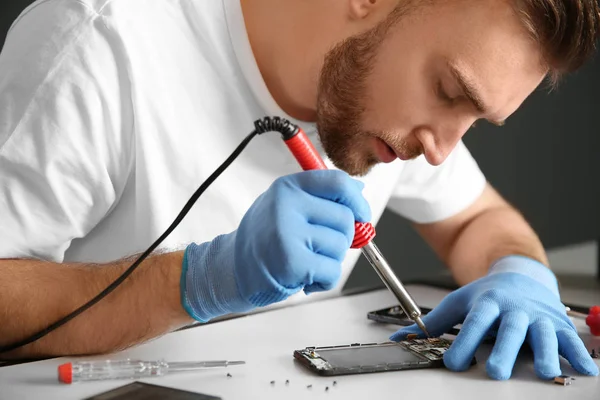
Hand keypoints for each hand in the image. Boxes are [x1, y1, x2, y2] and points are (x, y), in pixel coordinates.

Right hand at [180, 170, 370, 321]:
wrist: (230, 270)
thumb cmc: (262, 240)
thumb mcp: (286, 207)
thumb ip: (319, 197)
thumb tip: (357, 190)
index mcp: (288, 187)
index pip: (337, 182)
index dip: (357, 199)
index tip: (361, 214)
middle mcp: (286, 205)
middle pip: (344, 217)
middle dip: (341, 238)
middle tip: (318, 248)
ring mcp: (287, 232)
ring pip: (340, 245)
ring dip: (330, 260)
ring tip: (305, 262)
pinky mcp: (291, 261)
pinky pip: (332, 270)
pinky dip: (324, 281)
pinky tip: (305, 278)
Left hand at [390, 256, 598, 379]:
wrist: (520, 276)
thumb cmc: (488, 294)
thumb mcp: (459, 302)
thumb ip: (433, 322)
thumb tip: (401, 337)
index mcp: (488, 302)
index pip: (474, 322)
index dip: (464, 342)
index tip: (453, 362)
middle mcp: (515, 308)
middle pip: (510, 329)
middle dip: (505, 350)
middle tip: (496, 372)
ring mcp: (538, 316)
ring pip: (544, 334)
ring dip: (546, 352)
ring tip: (545, 371)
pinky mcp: (558, 324)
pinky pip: (570, 339)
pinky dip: (577, 353)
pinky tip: (583, 369)